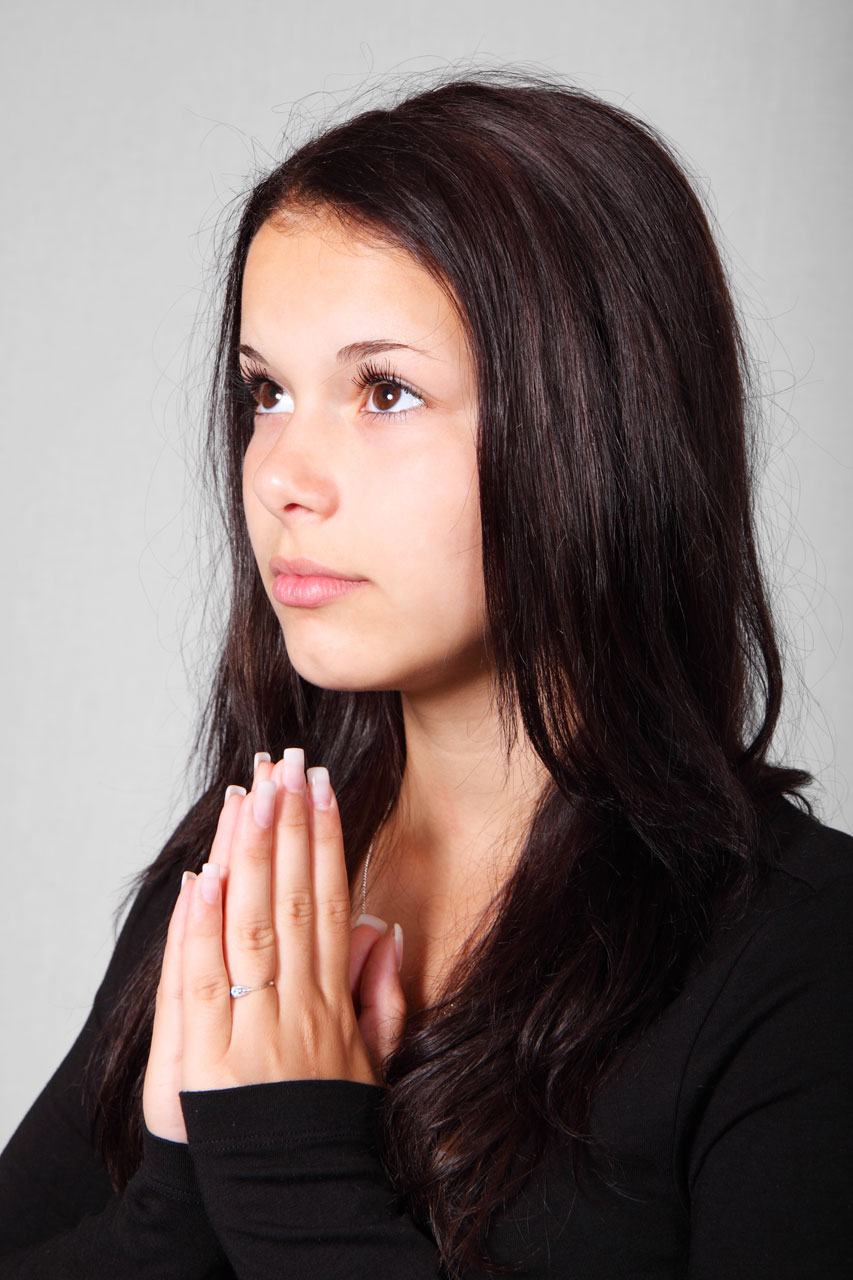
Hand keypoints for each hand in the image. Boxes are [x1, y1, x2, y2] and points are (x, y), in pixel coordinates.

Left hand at [143, 752, 406, 1140]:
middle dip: (287, 826)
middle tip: (286, 764)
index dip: (325, 840)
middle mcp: (296, 1007)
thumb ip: (380, 994)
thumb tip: (382, 926)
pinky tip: (205, 876)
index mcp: (333, 1002)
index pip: (327, 902)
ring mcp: (252, 1032)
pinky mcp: (208, 1063)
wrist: (300, 1206)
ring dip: (250, 855)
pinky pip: (202, 984)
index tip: (321, 788)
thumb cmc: (328, 1131)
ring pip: (251, 927)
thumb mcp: (373, 1063)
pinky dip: (201, 928)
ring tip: (251, 793)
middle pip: (290, 900)